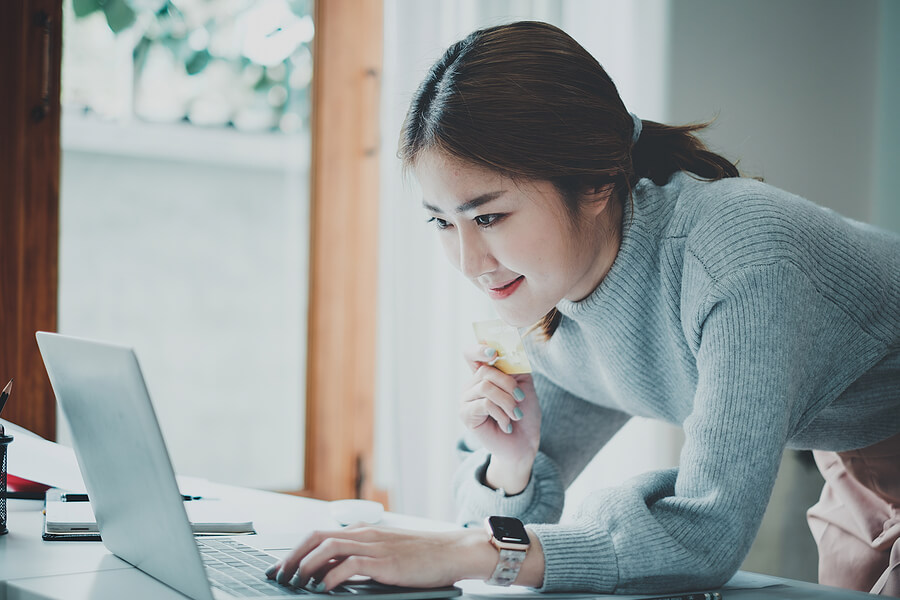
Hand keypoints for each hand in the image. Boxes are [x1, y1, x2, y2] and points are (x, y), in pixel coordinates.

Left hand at [264, 525, 492, 591]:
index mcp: (364, 531)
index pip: (320, 534)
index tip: (282, 566)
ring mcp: (375, 546)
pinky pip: (351, 564)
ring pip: (329, 546)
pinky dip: (332, 575)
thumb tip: (333, 572)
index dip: (297, 549)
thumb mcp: (387, 553)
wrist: (453, 552)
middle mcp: (365, 534)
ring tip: (296, 581)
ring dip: (307, 564)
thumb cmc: (424, 556)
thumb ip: (361, 558)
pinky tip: (324, 588)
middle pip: (317, 537)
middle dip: (294, 555)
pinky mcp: (385, 562)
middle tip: (279, 574)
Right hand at [460, 346, 540, 476]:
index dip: (479, 348)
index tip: (494, 353)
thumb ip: (515, 365)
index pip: (471, 353)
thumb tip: (508, 348)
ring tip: (515, 415)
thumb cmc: (524, 414)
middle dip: (509, 385)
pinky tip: (506, 425)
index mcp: (484, 375)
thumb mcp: (524, 384)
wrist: (523, 443)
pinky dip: (502, 414)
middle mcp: (471, 385)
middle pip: (485, 370)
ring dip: (507, 402)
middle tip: (520, 400)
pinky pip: (485, 404)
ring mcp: (466, 400)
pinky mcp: (465, 414)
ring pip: (486, 387)